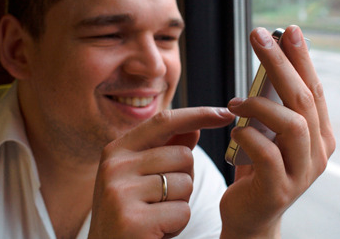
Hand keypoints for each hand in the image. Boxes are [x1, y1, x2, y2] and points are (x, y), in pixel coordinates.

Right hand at [88, 107, 234, 238]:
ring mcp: (120, 193)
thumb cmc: (129, 216)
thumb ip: (166, 152)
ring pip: (185, 183)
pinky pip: (182, 211)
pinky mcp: (132, 220)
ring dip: (181, 204)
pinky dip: (178, 225)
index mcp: (116, 151)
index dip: (198, 114)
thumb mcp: (142, 179)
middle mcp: (114, 167)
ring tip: (156, 217)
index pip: (164, 121)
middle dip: (185, 179)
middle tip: (160, 202)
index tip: (225, 113)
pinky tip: (156, 232)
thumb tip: (194, 127)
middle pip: (184, 156)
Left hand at [220, 26, 335, 238]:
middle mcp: (319, 153)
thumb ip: (275, 107)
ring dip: (260, 105)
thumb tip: (269, 62)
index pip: (314, 90)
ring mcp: (303, 173)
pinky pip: (267, 153)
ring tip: (236, 102)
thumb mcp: (270, 134)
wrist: (250, 217)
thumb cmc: (258, 170)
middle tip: (259, 36)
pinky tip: (235, 130)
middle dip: (281, 63)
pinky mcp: (281, 189)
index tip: (288, 31)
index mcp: (320, 136)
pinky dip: (247, 135)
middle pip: (304, 99)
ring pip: (293, 124)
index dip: (302, 59)